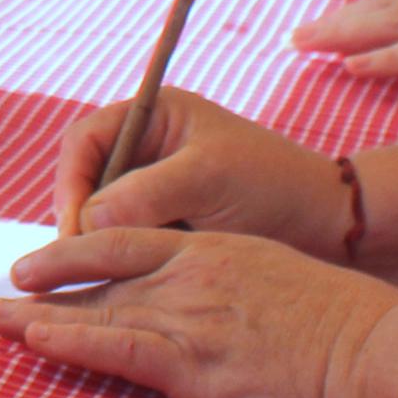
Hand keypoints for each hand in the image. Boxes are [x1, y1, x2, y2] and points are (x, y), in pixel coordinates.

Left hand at [0, 229, 397, 397]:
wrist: (370, 351)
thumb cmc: (340, 319)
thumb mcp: (274, 273)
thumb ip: (226, 278)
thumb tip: (205, 297)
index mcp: (208, 249)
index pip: (124, 238)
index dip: (74, 248)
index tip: (40, 259)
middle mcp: (189, 276)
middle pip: (98, 276)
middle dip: (42, 286)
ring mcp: (189, 320)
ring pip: (96, 312)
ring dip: (39, 318)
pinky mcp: (195, 365)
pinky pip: (118, 348)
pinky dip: (72, 343)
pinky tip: (38, 342)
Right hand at [46, 85, 349, 251]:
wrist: (328, 226)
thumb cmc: (274, 186)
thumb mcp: (208, 180)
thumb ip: (144, 194)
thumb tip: (85, 221)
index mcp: (154, 115)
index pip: (85, 141)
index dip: (69, 183)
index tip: (73, 228)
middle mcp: (146, 148)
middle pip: (84, 180)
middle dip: (79, 218)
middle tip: (78, 263)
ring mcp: (154, 188)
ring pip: (99, 215)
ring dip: (97, 243)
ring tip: (101, 276)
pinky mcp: (165, 224)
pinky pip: (124, 239)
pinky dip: (120, 259)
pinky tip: (126, 282)